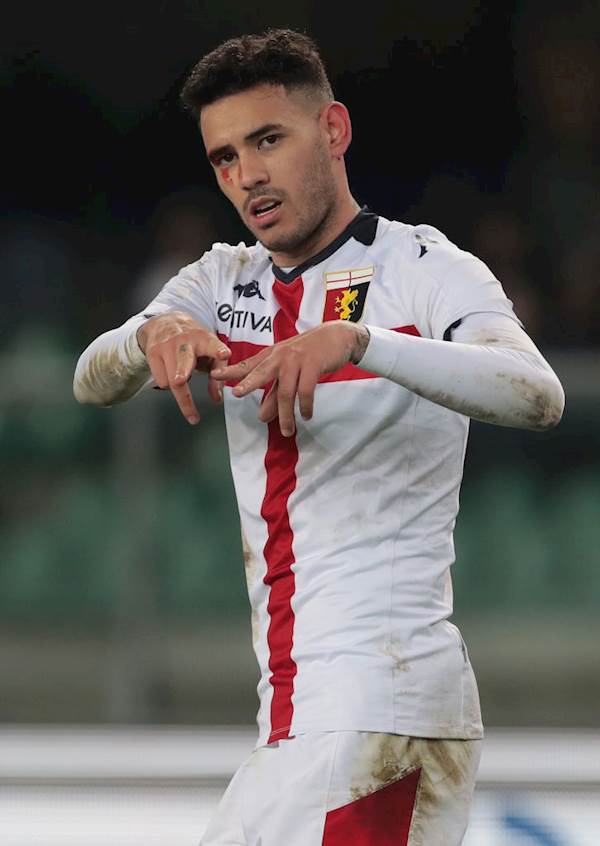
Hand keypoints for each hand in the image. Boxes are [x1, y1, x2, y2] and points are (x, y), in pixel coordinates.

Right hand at [137, 311, 230, 423]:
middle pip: (183, 360)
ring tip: (184, 384)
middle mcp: (185, 341)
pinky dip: (168, 384)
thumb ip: (218, 376)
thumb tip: (217, 398)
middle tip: (181, 380)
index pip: (213, 344)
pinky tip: (171, 373)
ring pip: (170, 379)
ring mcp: (166, 346)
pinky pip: (161, 381)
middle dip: (182, 371)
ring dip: (179, 391)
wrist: (166, 323)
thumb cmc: (194, 342)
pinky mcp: (153, 353)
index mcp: (204, 340)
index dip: (218, 350)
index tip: (224, 354)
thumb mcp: (211, 353)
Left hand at [211, 322, 369, 435]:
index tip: (213, 376)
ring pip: (286, 391)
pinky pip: (306, 390)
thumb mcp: (290, 371)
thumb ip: (275, 393)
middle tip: (236, 393)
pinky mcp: (313, 365)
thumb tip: (262, 417)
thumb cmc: (311, 354)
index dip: (231, 371)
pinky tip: (306, 415)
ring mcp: (297, 360)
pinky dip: (305, 406)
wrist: (337, 337)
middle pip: (261, 372)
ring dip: (286, 414)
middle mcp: (281, 356)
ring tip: (287, 430)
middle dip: (248, 383)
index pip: (248, 364)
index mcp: (272, 356)